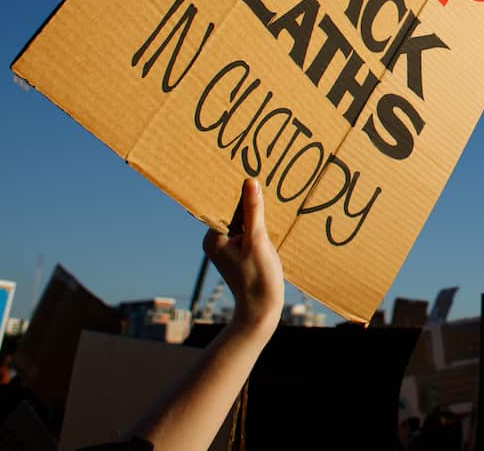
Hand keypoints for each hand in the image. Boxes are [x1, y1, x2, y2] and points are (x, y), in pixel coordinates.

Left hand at [203, 178, 283, 336]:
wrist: (261, 309)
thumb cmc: (257, 277)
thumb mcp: (257, 240)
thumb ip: (254, 211)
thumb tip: (250, 182)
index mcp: (213, 237)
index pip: (223, 206)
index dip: (237, 192)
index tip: (250, 175)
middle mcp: (215, 241)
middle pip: (232, 213)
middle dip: (248, 202)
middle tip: (264, 183)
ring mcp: (226, 248)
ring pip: (241, 222)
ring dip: (254, 215)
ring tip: (269, 201)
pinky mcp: (238, 254)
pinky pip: (246, 233)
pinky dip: (257, 227)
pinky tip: (270, 223)